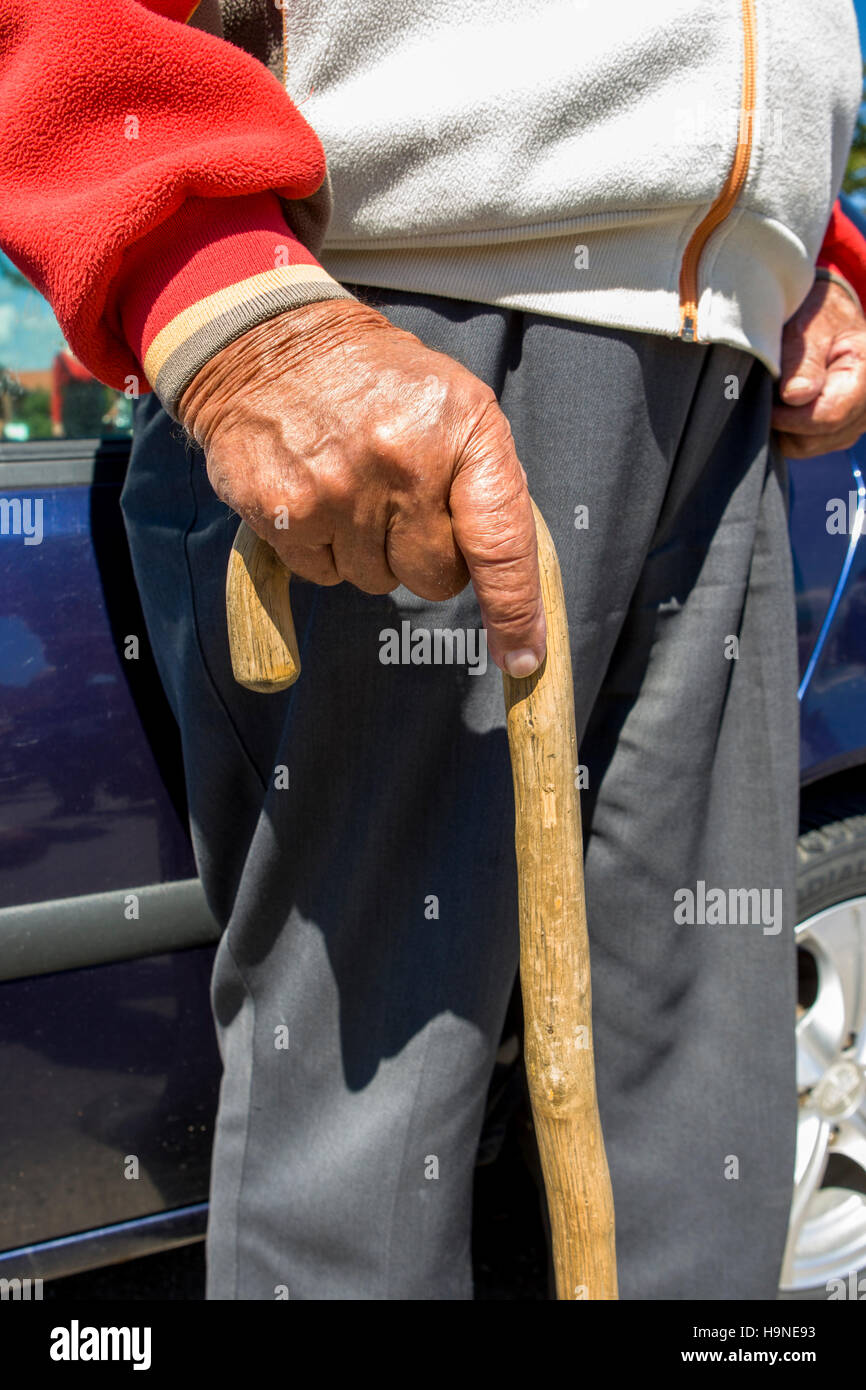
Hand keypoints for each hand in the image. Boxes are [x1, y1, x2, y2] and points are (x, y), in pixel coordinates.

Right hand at [178, 298, 544, 675]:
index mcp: (462, 431)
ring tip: (353, 486)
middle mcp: (404, 462)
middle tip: (401, 501)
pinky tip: (317, 495)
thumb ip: (488, 488)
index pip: (501, 544)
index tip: (523, 659)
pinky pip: (325, 576)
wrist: (271, 345)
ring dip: (370, 550)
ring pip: (378, 581)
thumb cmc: (379, 385)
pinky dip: (324, 549)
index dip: (514, 611)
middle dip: (425, 555)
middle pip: (436, 579)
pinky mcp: (286, 514)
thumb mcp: (457, 406)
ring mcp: (339, 490)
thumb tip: (511, 589)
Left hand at [772, 278, 865, 457]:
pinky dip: (785, 431)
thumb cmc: (817, 315)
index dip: (789, 417)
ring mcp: (853, 421)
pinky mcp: (837, 430)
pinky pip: (805, 445)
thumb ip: (802, 361)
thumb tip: (794, 397)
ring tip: (771, 396)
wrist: (825, 315)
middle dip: (782, 423)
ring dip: (782, 428)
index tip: (763, 401)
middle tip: (762, 394)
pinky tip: (777, 407)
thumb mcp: (808, 327)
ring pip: (807, 446)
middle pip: (816, 438)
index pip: (829, 415)